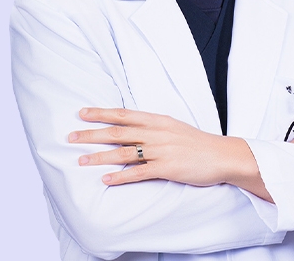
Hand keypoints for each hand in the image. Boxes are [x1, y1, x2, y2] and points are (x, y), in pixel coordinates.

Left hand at [69, 107, 272, 200]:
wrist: (222, 155)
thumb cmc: (197, 142)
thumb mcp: (173, 126)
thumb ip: (152, 126)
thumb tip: (131, 126)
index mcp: (157, 120)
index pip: (124, 114)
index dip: (101, 113)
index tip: (82, 113)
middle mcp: (157, 132)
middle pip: (118, 131)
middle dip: (92, 134)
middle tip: (71, 137)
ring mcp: (161, 150)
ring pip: (124, 152)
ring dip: (100, 156)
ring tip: (81, 161)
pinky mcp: (167, 168)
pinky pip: (139, 173)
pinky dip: (121, 176)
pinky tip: (107, 179)